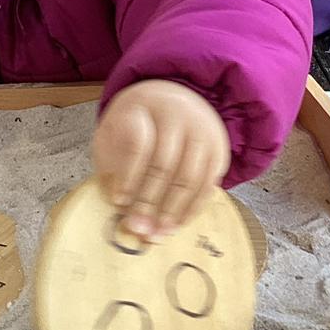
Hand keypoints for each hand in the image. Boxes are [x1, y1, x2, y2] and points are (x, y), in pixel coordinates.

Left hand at [91, 79, 230, 237]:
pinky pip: (207, 184)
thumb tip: (118, 206)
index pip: (137, 142)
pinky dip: (192, 208)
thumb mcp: (114, 130)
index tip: (118, 201)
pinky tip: (178, 224)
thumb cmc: (136, 122)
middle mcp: (176, 114)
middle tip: (136, 227)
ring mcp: (201, 131)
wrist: (174, 96)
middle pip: (163, 164)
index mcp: (143, 106)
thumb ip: (111, 162)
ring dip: (172, 211)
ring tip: (157, 233)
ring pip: (188, 177)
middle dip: (148, 201)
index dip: (128, 175)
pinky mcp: (218, 148)